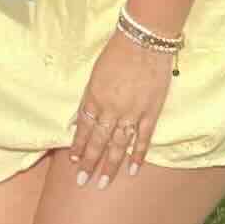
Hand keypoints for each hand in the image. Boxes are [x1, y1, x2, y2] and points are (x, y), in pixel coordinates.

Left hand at [69, 32, 176, 187]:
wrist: (144, 40)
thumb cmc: (117, 52)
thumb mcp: (95, 74)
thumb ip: (90, 97)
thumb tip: (82, 116)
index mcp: (94, 98)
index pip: (83, 129)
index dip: (78, 146)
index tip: (73, 161)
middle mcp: (111, 110)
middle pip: (98, 142)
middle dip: (89, 163)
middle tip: (82, 182)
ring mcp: (131, 113)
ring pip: (118, 146)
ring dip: (109, 165)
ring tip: (102, 183)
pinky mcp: (150, 112)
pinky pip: (142, 138)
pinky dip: (137, 154)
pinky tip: (132, 169)